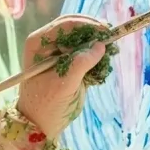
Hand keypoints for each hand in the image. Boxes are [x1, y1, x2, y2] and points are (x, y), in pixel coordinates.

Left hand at [16, 15, 109, 136]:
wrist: (41, 124)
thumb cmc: (46, 104)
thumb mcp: (63, 84)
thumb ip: (81, 63)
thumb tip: (100, 45)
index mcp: (39, 43)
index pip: (65, 25)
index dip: (86, 25)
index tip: (106, 30)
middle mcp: (48, 43)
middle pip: (75, 28)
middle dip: (93, 32)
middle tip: (111, 37)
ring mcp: (59, 53)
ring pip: (82, 39)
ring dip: (97, 43)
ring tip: (110, 51)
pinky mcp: (69, 63)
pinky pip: (86, 52)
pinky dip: (96, 55)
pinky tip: (103, 63)